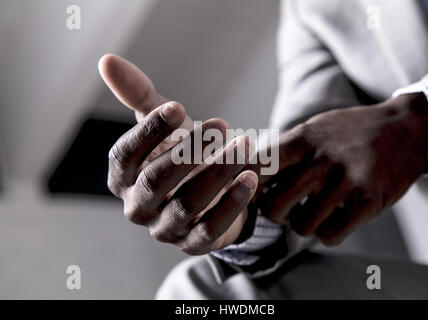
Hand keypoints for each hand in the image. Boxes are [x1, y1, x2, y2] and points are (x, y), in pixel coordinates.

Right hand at [99, 54, 257, 253]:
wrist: (210, 190)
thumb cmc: (181, 153)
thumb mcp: (163, 126)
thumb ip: (138, 96)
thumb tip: (106, 59)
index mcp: (123, 178)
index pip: (124, 156)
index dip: (149, 132)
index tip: (178, 107)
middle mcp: (138, 207)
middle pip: (156, 181)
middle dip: (188, 152)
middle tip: (220, 124)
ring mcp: (164, 229)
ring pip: (187, 204)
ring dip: (217, 173)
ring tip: (244, 145)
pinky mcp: (193, 243)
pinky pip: (210, 228)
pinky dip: (231, 203)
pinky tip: (250, 178)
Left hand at [259, 93, 427, 245]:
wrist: (404, 130)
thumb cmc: (348, 132)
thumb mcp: (313, 129)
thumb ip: (283, 152)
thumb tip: (248, 176)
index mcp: (302, 140)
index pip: (256, 170)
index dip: (247, 186)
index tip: (255, 192)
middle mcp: (321, 160)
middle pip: (273, 207)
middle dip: (275, 213)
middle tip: (286, 207)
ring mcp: (346, 182)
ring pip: (301, 226)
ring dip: (303, 224)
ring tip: (313, 211)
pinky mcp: (368, 202)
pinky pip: (329, 236)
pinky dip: (326, 233)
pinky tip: (333, 219)